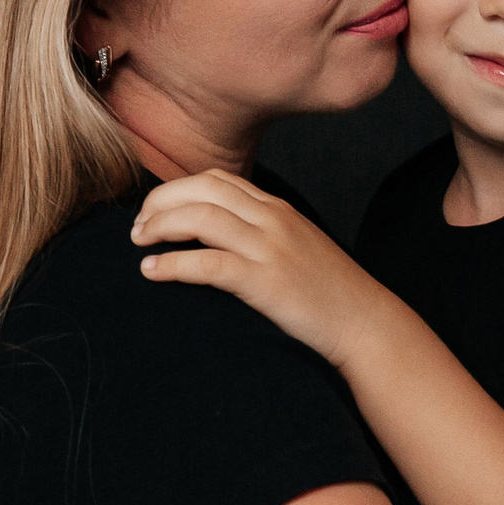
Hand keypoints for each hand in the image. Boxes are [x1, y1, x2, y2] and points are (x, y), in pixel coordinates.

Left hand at [132, 170, 394, 366]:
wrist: (365, 324)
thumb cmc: (330, 295)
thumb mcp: (298, 249)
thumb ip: (265, 235)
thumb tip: (221, 240)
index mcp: (279, 209)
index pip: (218, 180)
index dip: (178, 189)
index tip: (156, 211)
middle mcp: (273, 219)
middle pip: (201, 190)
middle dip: (159, 202)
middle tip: (138, 228)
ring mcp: (270, 248)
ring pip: (199, 218)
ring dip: (159, 226)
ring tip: (139, 244)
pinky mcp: (265, 281)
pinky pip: (207, 263)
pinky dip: (172, 264)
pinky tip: (152, 272)